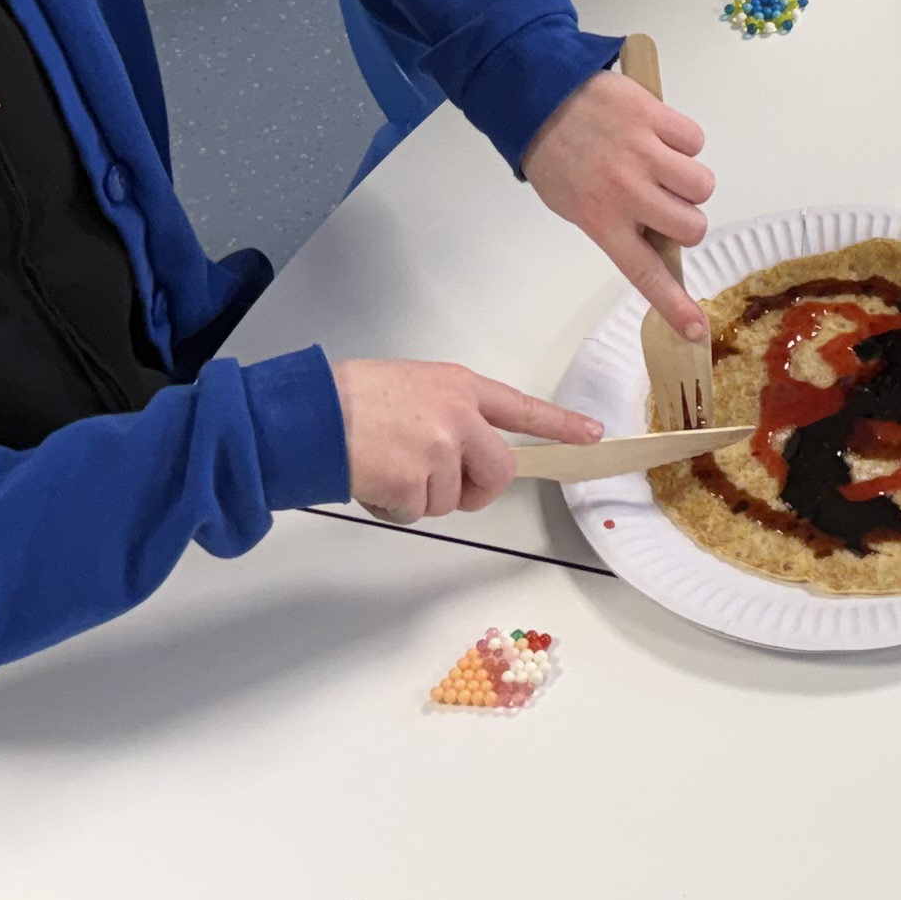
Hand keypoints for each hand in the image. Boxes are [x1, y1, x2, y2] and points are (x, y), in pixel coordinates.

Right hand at [329, 358, 595, 524]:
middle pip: (499, 471)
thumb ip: (447, 414)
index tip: (591, 435)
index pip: (520, 407)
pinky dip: (395, 507)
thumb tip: (459, 453)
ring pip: (451, 499)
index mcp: (459, 387)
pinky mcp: (418, 482)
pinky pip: (419, 512)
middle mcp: (459, 416)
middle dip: (476, 490)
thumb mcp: (412, 387)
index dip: (559, 424)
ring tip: (385, 466)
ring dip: (420, 496)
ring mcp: (441, 450)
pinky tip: (373, 480)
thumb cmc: (350, 399)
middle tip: (441, 488)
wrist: (309, 415)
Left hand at [522, 66, 717, 336]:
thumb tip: (659, 239)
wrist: (540, 97)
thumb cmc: (556, 156)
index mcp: (601, 221)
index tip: (695, 329)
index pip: (645, 273)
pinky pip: (695, 140)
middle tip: (666, 202)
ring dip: (690, 180)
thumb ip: (616, 226)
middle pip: (691, 226)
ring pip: (701, 185)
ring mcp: (643, 153)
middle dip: (687, 218)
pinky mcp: (655, 118)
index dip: (674, 304)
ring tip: (664, 166)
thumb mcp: (575, 206)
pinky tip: (659, 135)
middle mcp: (626, 192)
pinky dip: (684, 140)